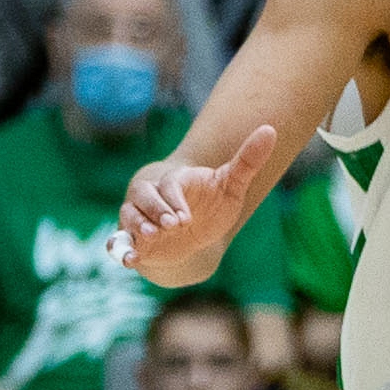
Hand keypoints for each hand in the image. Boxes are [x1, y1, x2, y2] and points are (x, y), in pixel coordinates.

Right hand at [112, 129, 278, 287]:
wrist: (196, 230)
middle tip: (172, 225)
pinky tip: (131, 260)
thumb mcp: (232, 184)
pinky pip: (120, 243)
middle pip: (143, 198)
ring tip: (152, 237)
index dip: (174, 201)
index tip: (186, 218)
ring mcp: (140, 218)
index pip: (169, 186)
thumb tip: (270, 129)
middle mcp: (151, 197)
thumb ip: (248, 160)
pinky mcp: (134, 239)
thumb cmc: (213, 203)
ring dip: (137, 227)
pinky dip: (122, 251)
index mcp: (173, 182)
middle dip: (155, 211)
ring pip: (129, 217)